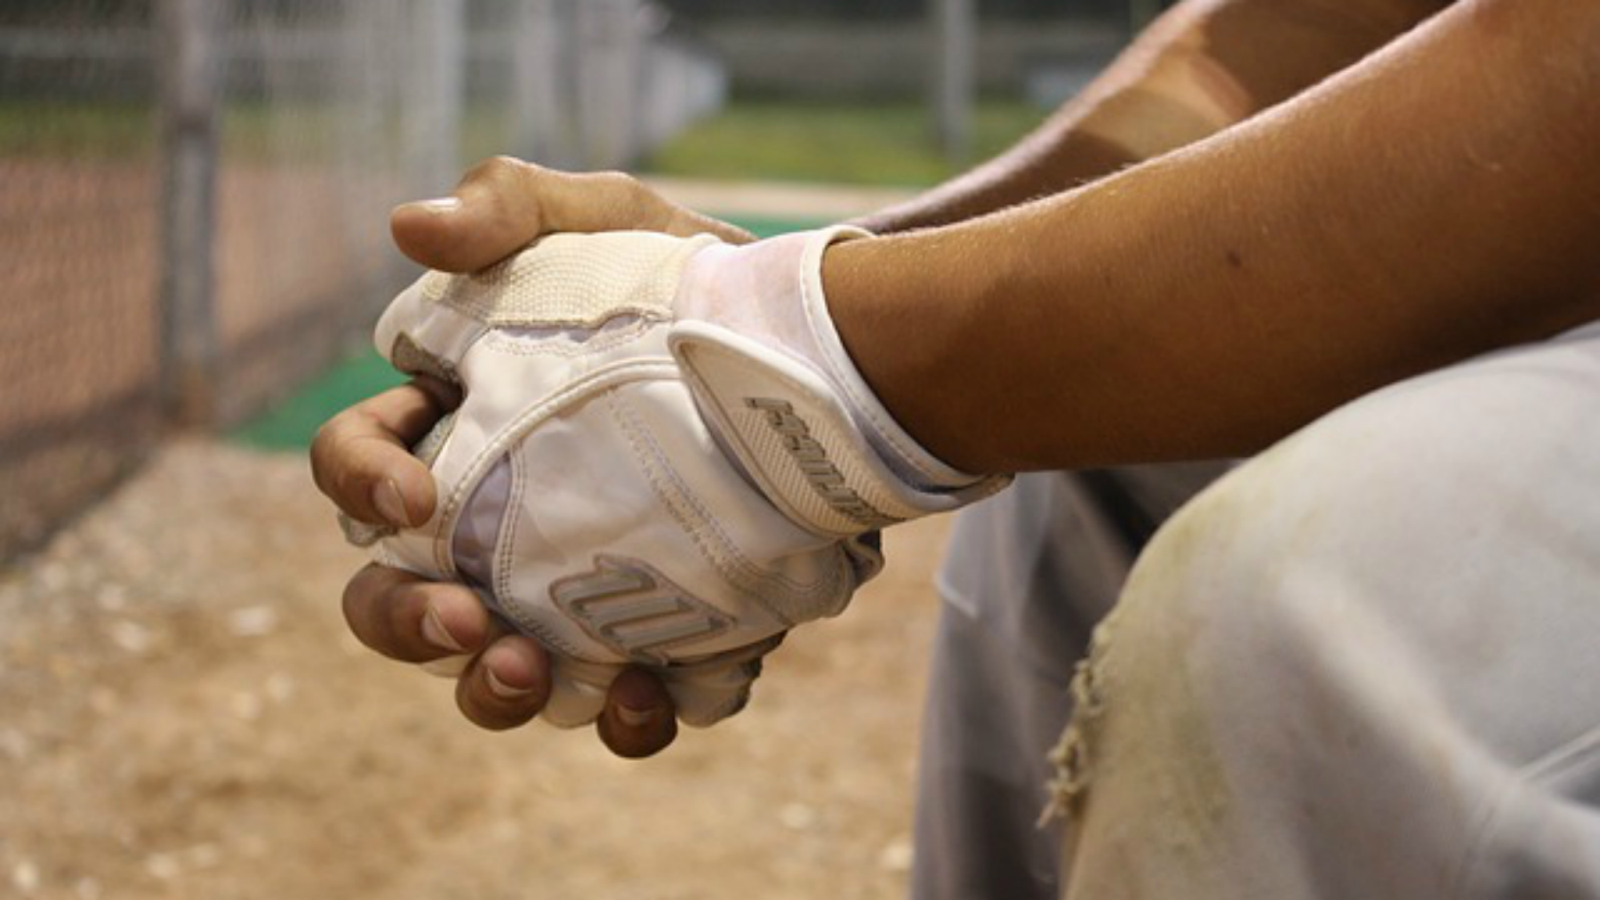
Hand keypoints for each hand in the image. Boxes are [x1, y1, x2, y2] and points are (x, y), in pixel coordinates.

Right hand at [312, 158, 748, 756]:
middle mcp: (500, 525)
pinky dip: (628, 716)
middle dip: (407, 625)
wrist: (821, 348)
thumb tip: (410, 227)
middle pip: (397, 600)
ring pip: (497, 672)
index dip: (360, 484)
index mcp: (457, 429)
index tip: (414, 495)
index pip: (357, 465)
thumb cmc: (691, 277)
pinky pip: (625, 701)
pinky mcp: (664, 628)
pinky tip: (651, 693)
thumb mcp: (610, 220)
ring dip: (496, 692)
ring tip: (533, 672)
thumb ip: (513, 206)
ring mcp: (577, 588)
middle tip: (464, 622)